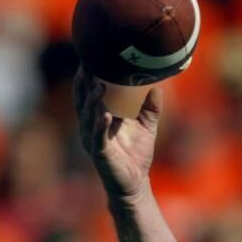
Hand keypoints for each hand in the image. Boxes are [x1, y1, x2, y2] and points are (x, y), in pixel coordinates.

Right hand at [73, 66, 161, 203]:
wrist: (136, 183)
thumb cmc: (136, 155)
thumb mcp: (147, 127)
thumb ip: (150, 108)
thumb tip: (158, 88)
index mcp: (98, 119)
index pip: (88, 95)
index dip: (86, 78)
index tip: (87, 58)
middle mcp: (90, 128)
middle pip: (82, 102)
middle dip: (83, 85)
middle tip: (86, 65)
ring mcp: (93, 141)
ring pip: (88, 117)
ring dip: (92, 102)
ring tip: (98, 86)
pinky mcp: (100, 154)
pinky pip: (98, 137)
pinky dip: (100, 125)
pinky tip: (104, 114)